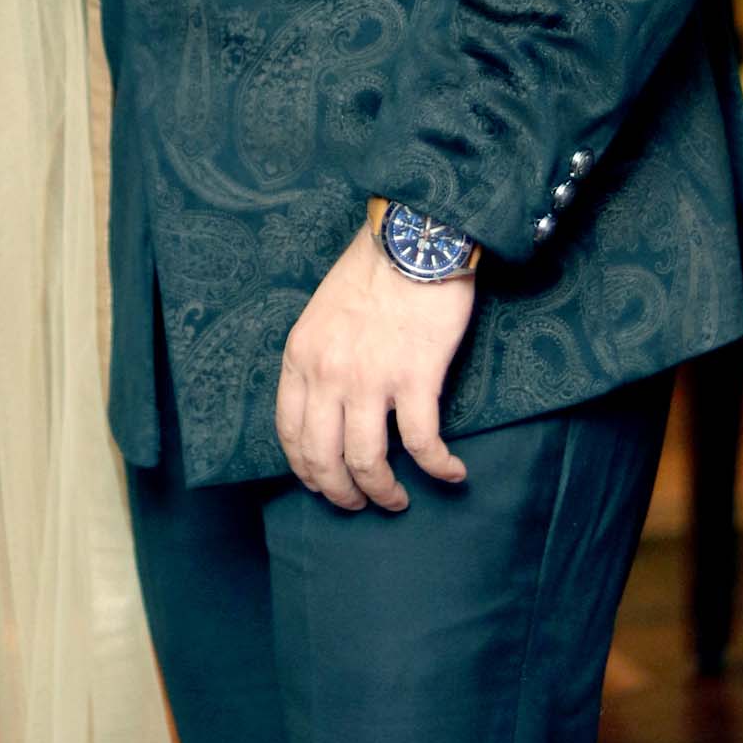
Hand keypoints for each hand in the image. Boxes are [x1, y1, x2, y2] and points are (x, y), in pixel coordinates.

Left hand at [276, 227, 475, 510]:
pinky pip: (421, 442)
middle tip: (360, 505)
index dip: (306, 469)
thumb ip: (319, 357)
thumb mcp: (323, 313)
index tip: (322, 484)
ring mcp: (370, 378)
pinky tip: (452, 473)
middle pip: (323, 458)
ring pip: (367, 461)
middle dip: (341, 493)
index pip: (290, 432)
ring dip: (384, 492)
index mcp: (301, 356)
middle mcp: (328, 373)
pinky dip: (438, 467)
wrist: (414, 237)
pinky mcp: (415, 377)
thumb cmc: (374, 271)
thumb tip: (329, 402)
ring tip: (399, 500)